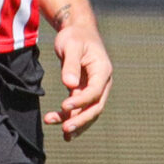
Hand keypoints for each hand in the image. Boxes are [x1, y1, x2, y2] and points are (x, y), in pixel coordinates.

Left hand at [43, 5, 112, 138]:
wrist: (77, 31)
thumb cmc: (75, 36)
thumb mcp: (71, 45)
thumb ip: (71, 65)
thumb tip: (70, 85)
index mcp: (102, 71)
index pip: (94, 92)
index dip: (81, 101)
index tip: (64, 106)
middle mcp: (101, 83)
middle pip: (95, 107)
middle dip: (81, 120)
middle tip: (66, 129)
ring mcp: (93, 89)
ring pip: (87, 112)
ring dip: (75, 122)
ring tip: (60, 131)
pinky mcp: (83, 92)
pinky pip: (79, 109)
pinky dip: (71, 118)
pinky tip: (61, 129)